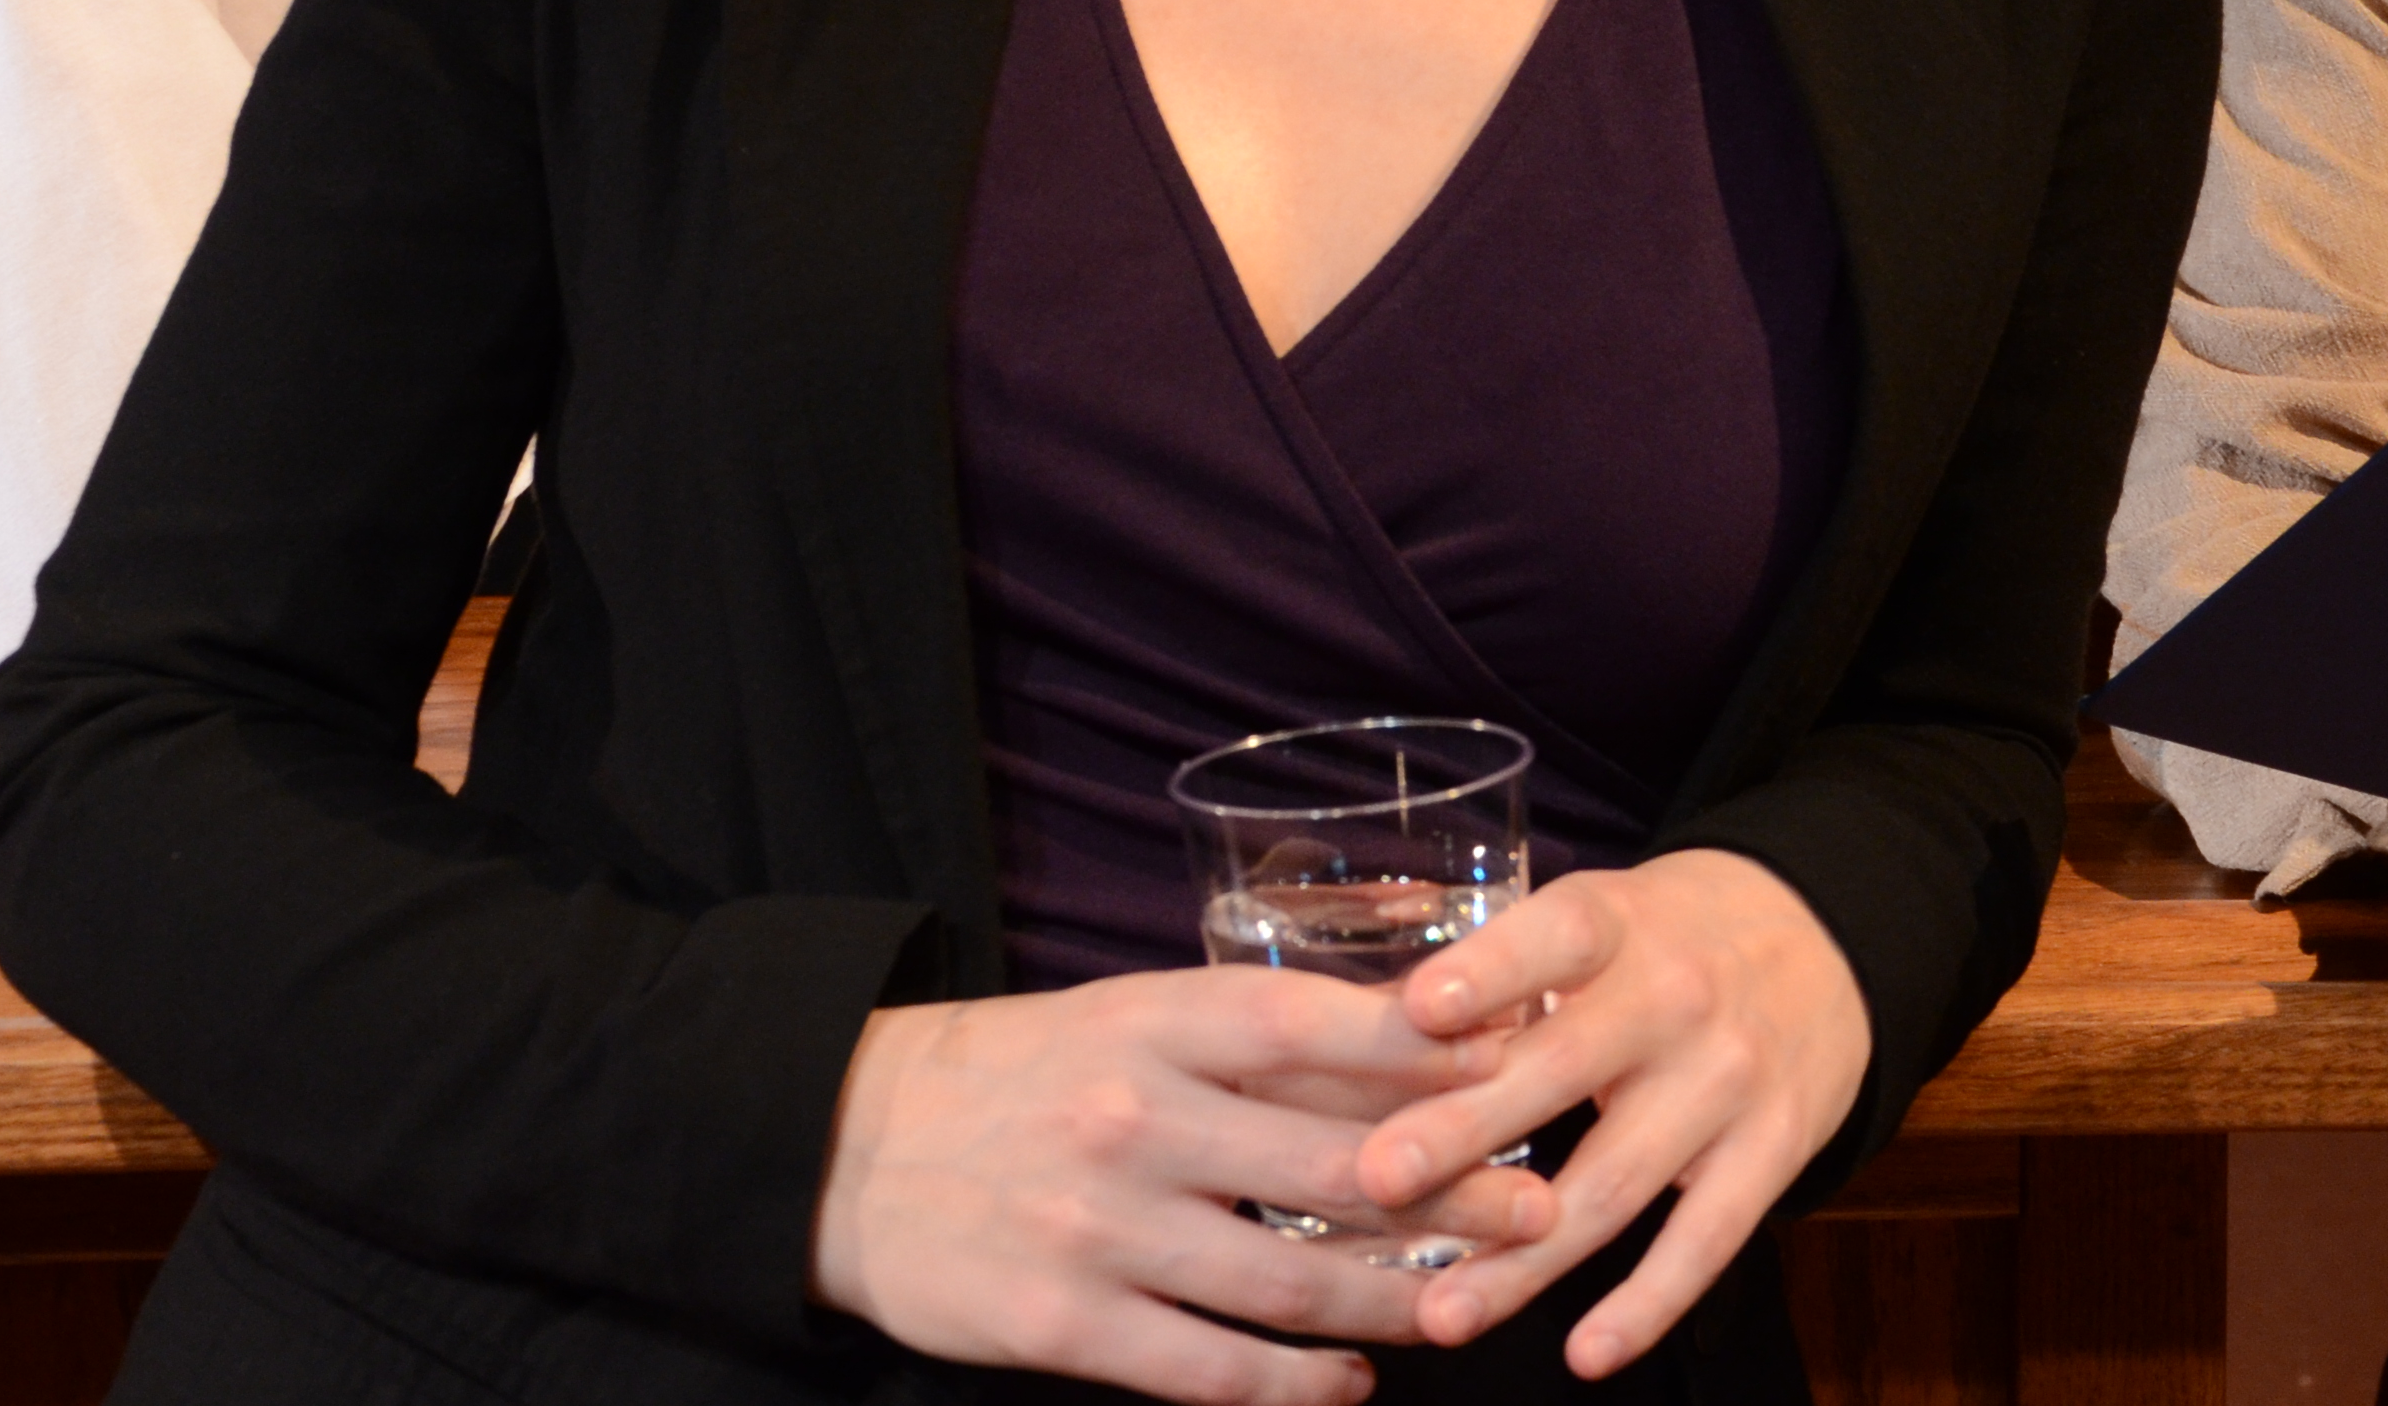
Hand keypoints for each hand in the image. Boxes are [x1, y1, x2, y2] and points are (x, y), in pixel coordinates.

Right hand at [809, 973, 1554, 1405]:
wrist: (846, 1146)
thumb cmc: (1018, 1072)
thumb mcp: (1127, 1018)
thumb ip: (1251, 1039)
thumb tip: (1413, 1046)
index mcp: (1151, 1022)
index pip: (1313, 1028)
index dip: (1426, 1052)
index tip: (1521, 1066)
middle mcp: (1133, 1119)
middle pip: (1327, 1169)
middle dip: (1451, 1195)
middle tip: (1540, 1209)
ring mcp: (1097, 1228)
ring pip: (1285, 1284)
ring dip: (1392, 1304)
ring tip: (1462, 1310)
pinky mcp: (1063, 1326)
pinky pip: (1210, 1369)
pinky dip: (1296, 1386)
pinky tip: (1350, 1381)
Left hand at [1353, 849, 1869, 1379]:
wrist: (1822, 942)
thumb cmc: (1661, 939)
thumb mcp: (1595, 920)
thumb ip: (1496, 977)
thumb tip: (1361, 1037)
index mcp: (1618, 925)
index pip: (1556, 938)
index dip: (1491, 971)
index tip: (1416, 1009)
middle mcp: (1676, 998)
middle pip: (1563, 1071)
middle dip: (1466, 1131)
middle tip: (1376, 1177)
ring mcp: (1728, 1081)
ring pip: (1617, 1181)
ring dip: (1526, 1258)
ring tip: (1441, 1313)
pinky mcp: (1772, 1153)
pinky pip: (1706, 1242)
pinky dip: (1647, 1305)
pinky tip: (1585, 1355)